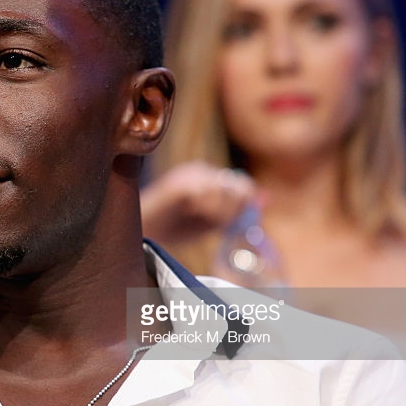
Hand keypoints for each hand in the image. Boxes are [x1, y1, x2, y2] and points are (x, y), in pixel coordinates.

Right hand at [141, 161, 256, 244]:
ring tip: (200, 218)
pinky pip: (203, 192)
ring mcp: (188, 175)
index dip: (242, 205)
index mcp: (209, 177)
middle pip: (237, 186)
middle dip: (231, 210)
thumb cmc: (173, 229)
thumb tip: (265, 198)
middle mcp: (200, 171)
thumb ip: (236, 210)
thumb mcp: (211, 222)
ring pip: (223, 189)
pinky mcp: (177, 183)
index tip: (228, 223)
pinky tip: (189, 213)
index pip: (242, 184)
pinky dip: (202, 207)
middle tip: (214, 223)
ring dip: (217, 211)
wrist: (140, 234)